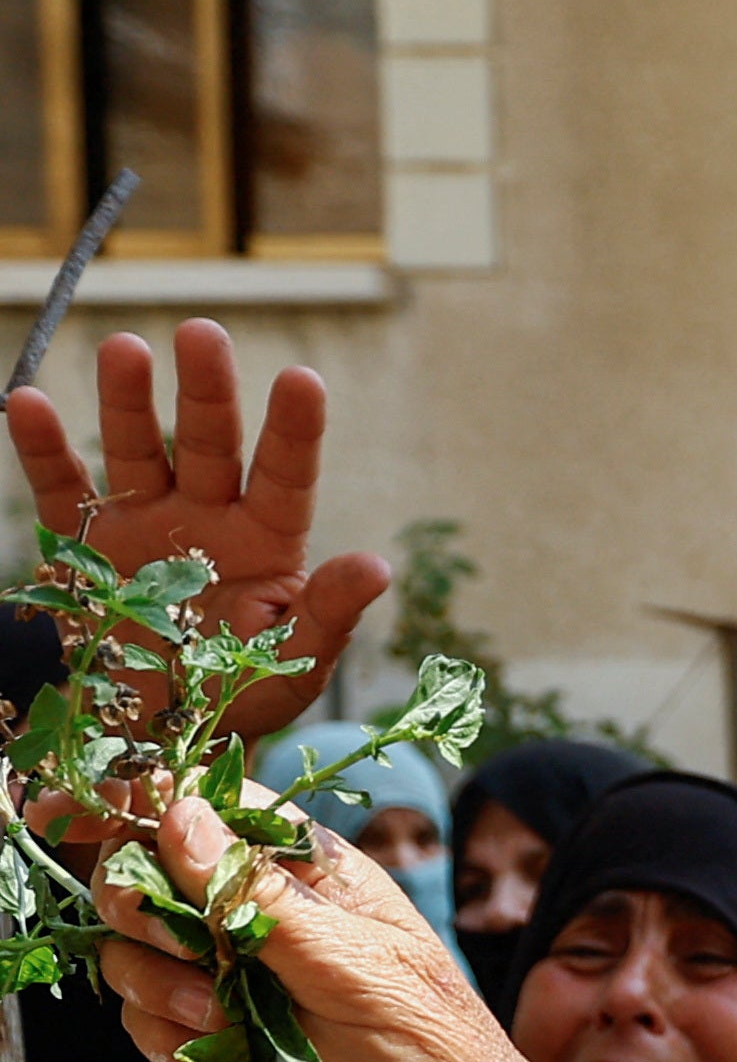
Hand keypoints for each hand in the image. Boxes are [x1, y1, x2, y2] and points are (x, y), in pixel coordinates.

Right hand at [7, 322, 389, 737]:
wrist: (169, 728)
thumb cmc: (247, 691)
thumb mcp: (296, 662)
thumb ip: (329, 613)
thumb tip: (377, 566)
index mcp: (267, 539)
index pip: (285, 475)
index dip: (293, 429)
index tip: (302, 379)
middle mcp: (206, 516)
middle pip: (209, 443)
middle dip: (206, 391)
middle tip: (204, 333)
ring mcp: (143, 522)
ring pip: (137, 449)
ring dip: (127, 401)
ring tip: (125, 348)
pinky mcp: (83, 541)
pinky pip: (61, 488)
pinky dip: (43, 448)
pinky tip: (27, 402)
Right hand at [93, 795, 524, 1061]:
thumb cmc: (426, 1040)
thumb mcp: (349, 960)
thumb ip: (258, 894)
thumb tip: (178, 811)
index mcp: (305, 869)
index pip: (203, 804)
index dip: (135, 800)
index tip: (67, 814)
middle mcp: (259, 909)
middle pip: (142, 873)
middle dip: (142, 912)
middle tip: (192, 953)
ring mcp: (232, 969)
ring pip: (133, 951)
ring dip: (160, 988)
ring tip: (227, 1020)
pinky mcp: (217, 1027)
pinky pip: (146, 1016)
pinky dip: (167, 1037)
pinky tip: (223, 1058)